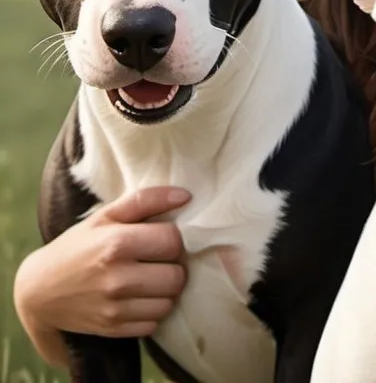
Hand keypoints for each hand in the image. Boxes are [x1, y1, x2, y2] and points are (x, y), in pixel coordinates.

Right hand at [14, 186, 190, 363]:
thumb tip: (185, 196)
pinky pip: (153, 324)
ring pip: (169, 302)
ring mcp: (114, 308)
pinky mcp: (112, 329)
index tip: (161, 238)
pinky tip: (140, 298)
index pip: (173, 241)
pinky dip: (152, 312)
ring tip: (152, 279)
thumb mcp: (106, 216)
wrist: (38, 291)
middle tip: (159, 261)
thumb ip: (146, 200)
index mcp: (117, 244)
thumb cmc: (77, 246)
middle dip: (174, 266)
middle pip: (177, 276)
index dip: (173, 238)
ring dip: (166, 291)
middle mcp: (117, 279)